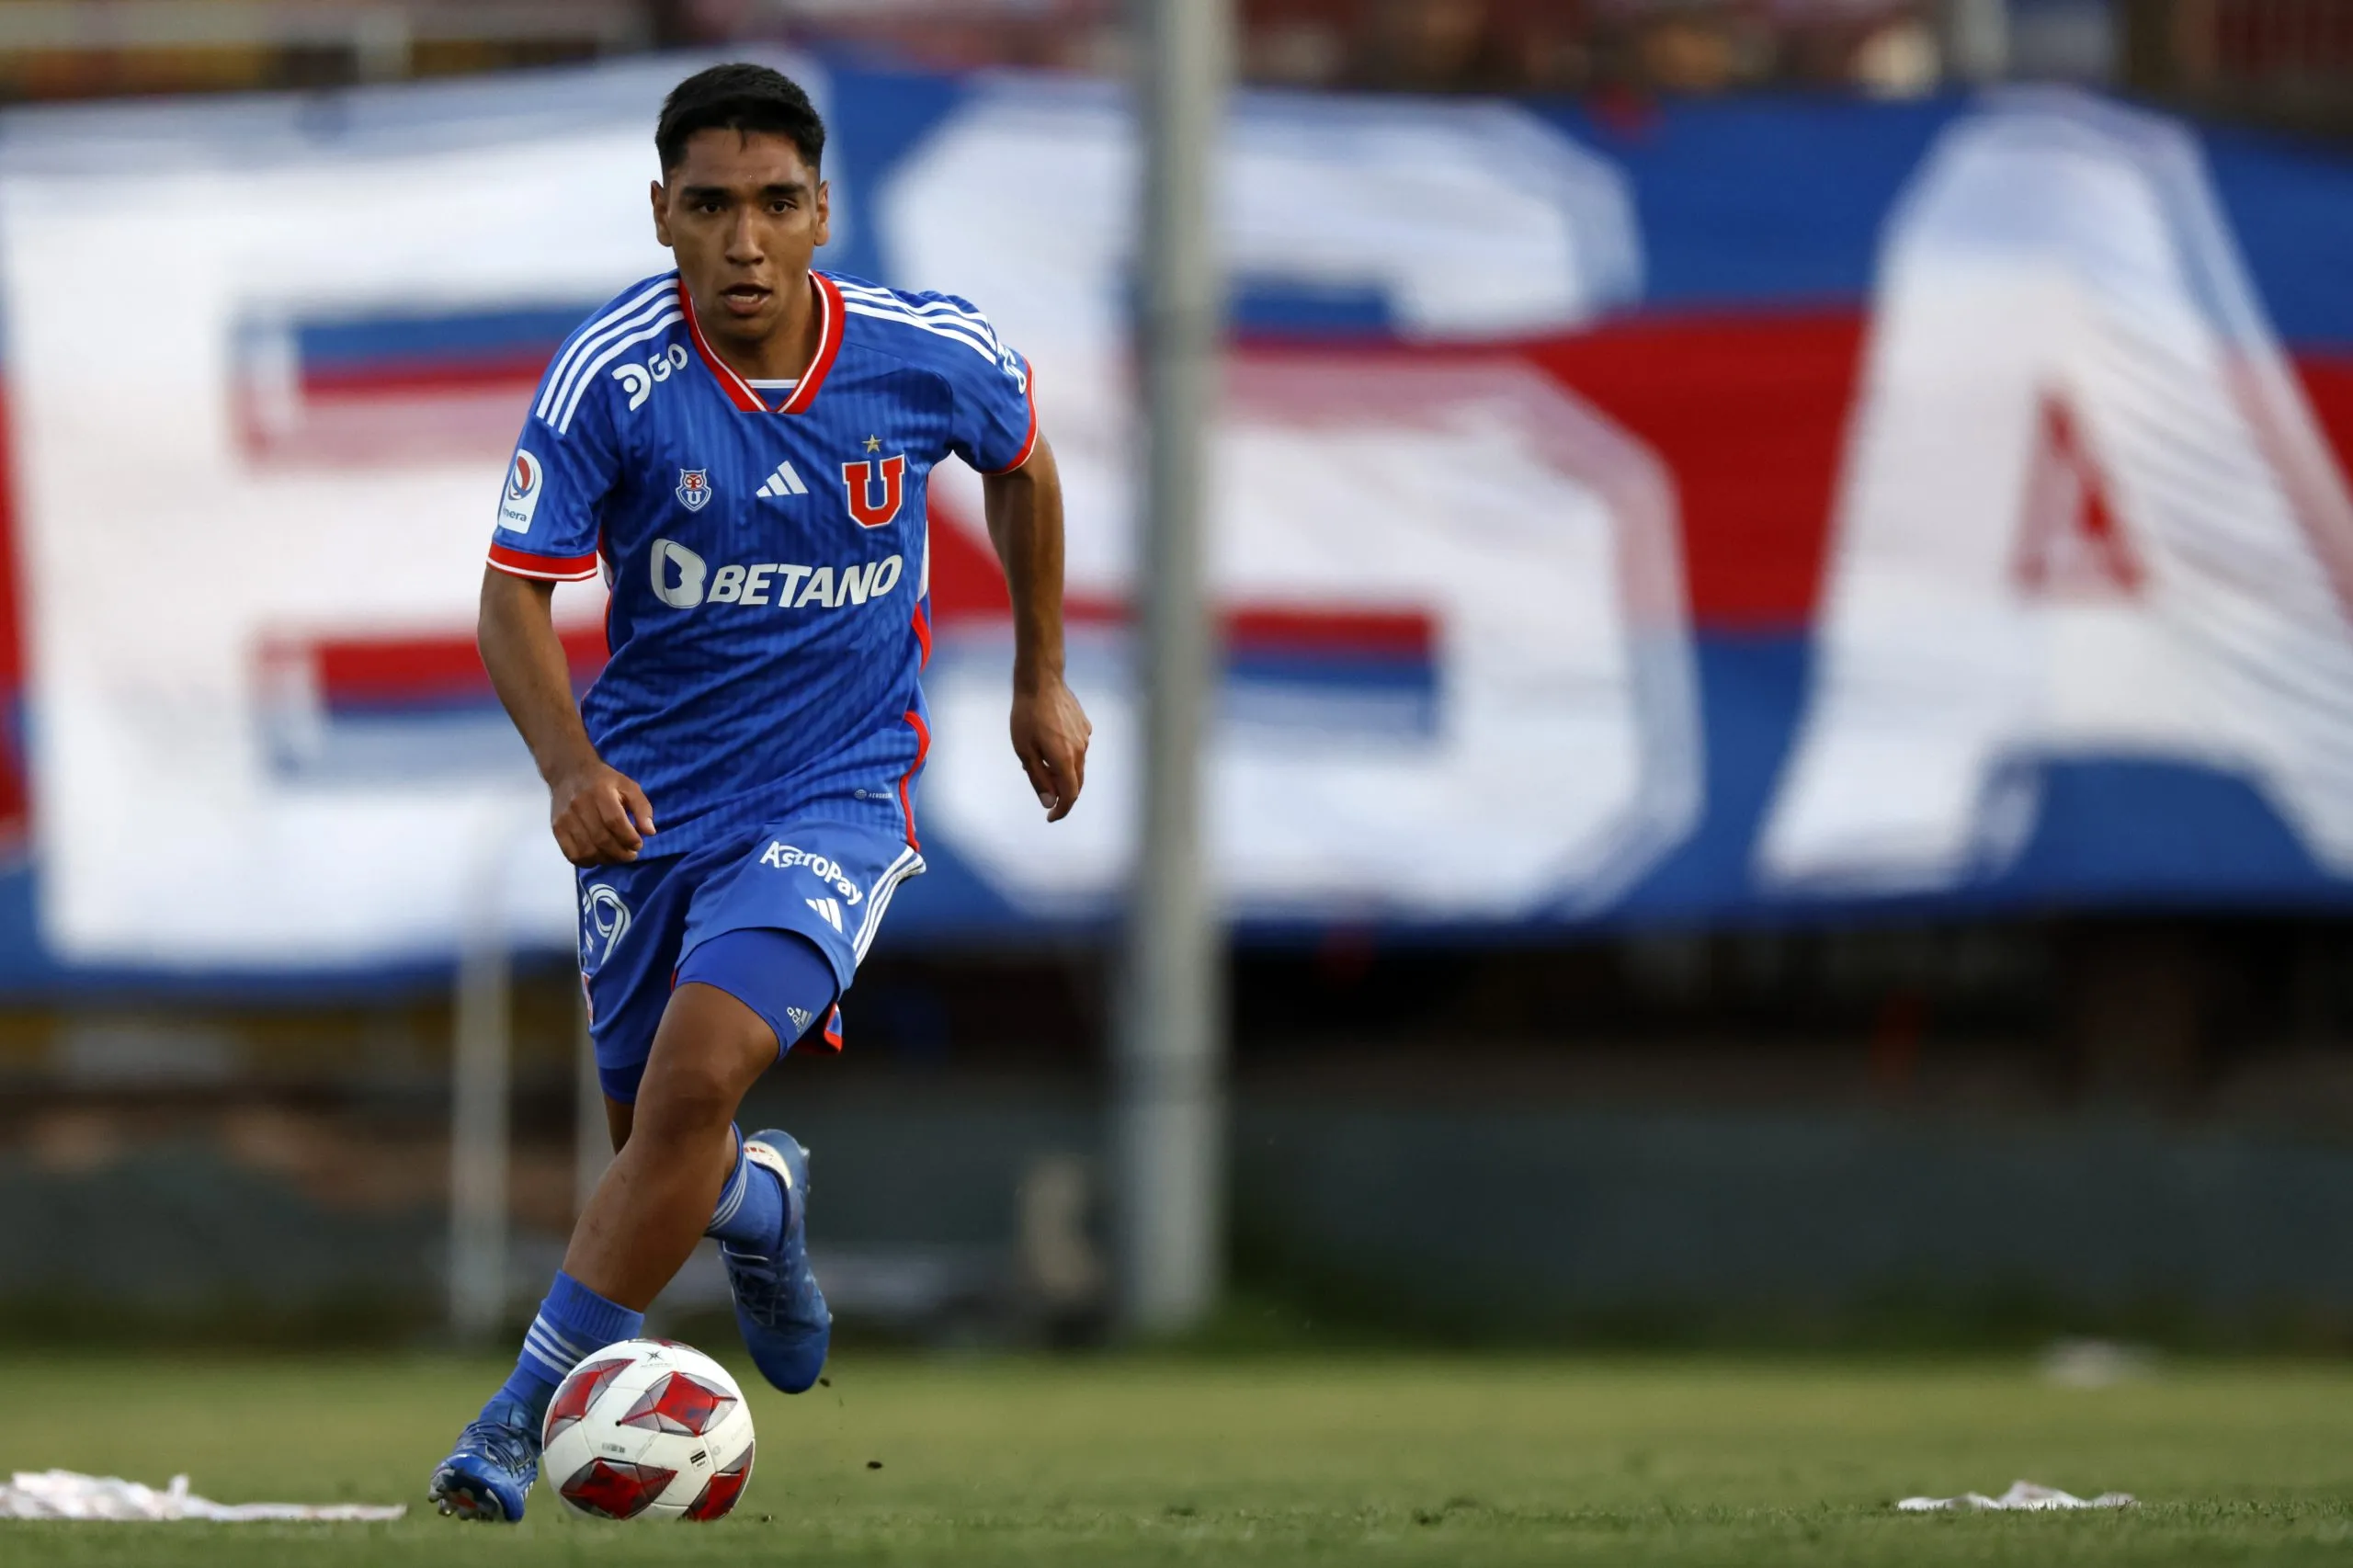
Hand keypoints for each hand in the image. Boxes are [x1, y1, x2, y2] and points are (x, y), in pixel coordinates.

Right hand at [548, 758, 655, 864]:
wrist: (568, 772)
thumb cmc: (603, 781)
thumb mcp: (628, 786)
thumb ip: (642, 808)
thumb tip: (649, 832)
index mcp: (600, 792)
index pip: (615, 822)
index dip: (629, 838)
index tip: (638, 844)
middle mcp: (579, 806)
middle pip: (601, 839)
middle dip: (621, 853)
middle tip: (631, 855)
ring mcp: (565, 819)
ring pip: (587, 850)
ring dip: (607, 860)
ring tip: (617, 857)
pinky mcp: (557, 829)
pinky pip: (572, 854)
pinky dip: (588, 862)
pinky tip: (599, 857)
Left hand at [1010, 672, 1090, 821]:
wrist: (1041, 681)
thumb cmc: (1026, 716)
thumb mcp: (1024, 751)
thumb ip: (1039, 778)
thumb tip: (1049, 802)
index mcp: (1065, 759)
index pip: (1070, 795)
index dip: (1061, 810)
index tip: (1050, 818)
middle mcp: (1080, 750)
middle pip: (1076, 783)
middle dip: (1063, 795)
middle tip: (1047, 797)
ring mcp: (1085, 737)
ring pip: (1077, 765)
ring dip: (1063, 773)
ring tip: (1041, 762)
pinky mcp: (1085, 726)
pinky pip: (1078, 749)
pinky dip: (1067, 755)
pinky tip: (1050, 744)